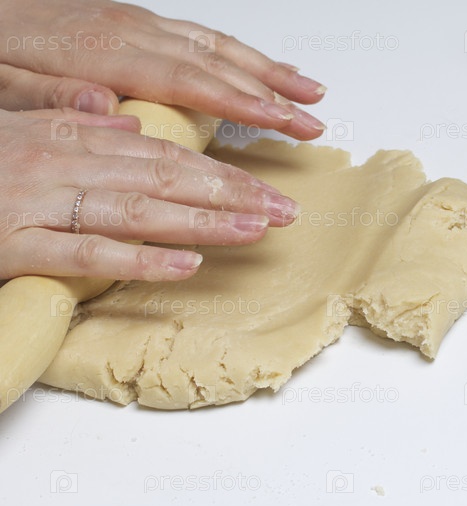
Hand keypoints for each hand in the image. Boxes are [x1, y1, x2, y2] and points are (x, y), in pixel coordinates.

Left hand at [0, 0, 326, 139]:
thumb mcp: (5, 83)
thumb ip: (55, 98)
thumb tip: (106, 109)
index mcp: (106, 51)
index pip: (190, 80)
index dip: (242, 101)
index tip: (284, 121)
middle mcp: (133, 30)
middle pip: (219, 62)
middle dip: (275, 92)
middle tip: (314, 120)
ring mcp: (140, 22)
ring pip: (220, 45)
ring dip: (270, 70)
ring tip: (311, 91)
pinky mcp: (139, 21)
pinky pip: (204, 35)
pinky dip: (242, 54)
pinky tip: (263, 67)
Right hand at [0, 108, 298, 280]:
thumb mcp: (22, 131)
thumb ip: (75, 127)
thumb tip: (126, 124)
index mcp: (68, 133)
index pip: (164, 151)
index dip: (220, 170)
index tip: (266, 186)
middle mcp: (61, 160)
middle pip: (165, 176)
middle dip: (230, 193)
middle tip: (283, 209)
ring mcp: (38, 201)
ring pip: (138, 208)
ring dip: (204, 220)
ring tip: (255, 230)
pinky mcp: (14, 242)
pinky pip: (86, 250)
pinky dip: (139, 257)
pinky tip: (186, 264)